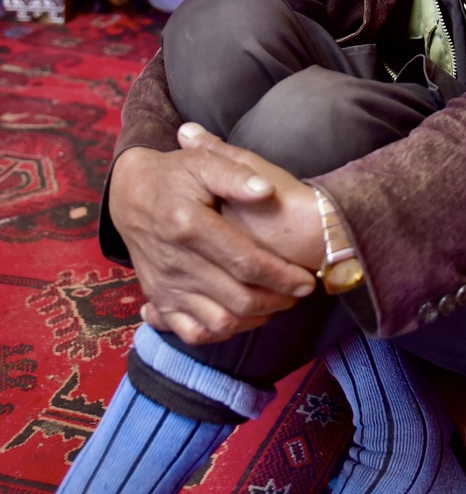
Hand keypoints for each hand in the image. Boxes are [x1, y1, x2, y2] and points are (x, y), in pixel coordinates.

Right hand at [108, 132, 317, 345]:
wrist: (131, 194)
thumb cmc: (175, 175)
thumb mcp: (203, 162)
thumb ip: (237, 175)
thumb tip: (267, 190)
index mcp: (189, 226)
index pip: (245, 262)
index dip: (281, 275)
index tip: (307, 278)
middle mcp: (176, 262)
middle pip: (237, 298)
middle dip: (277, 300)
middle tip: (300, 291)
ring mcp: (165, 286)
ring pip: (219, 322)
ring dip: (256, 319)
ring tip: (278, 302)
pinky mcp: (159, 299)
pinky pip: (193, 332)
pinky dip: (222, 332)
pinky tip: (244, 317)